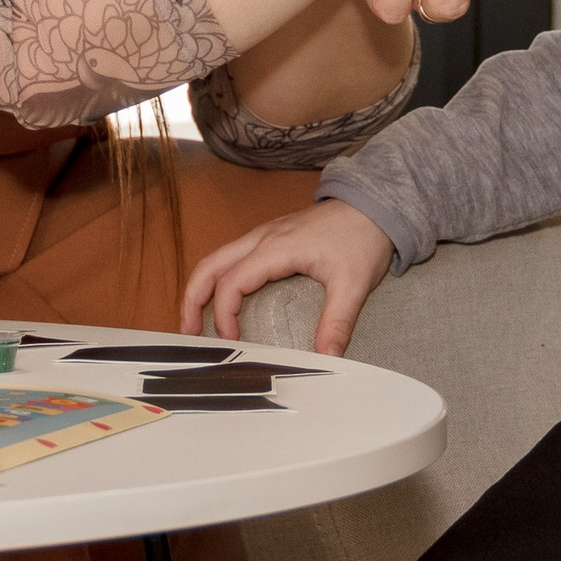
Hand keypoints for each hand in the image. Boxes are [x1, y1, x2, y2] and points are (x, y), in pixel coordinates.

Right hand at [180, 200, 395, 355]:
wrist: (374, 202)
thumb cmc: (362, 237)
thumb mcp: (354, 283)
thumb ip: (337, 322)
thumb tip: (327, 359)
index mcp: (276, 247)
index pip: (232, 281)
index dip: (225, 314)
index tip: (233, 340)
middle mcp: (263, 238)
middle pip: (210, 265)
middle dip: (192, 299)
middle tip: (186, 332)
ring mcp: (265, 234)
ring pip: (218, 258)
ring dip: (202, 287)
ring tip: (196, 320)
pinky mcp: (272, 237)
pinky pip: (233, 256)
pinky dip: (218, 278)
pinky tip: (224, 299)